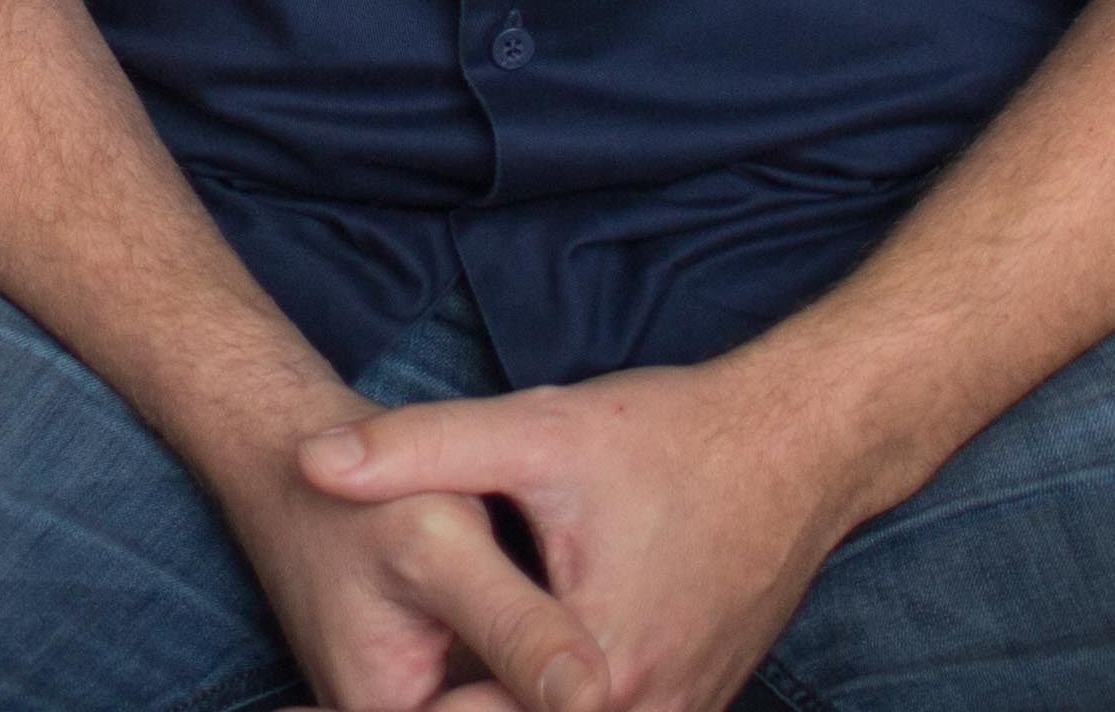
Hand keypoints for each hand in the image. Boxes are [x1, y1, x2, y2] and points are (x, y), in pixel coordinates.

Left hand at [290, 361, 860, 711]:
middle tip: (376, 678)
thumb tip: (311, 461)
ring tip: (436, 676)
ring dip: (498, 705)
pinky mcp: (692, 707)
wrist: (802, 445)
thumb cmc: (673, 438)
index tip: (314, 699)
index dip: (398, 703)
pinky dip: (548, 706)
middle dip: (448, 705)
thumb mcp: (536, 430)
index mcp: (594, 670)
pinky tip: (502, 674)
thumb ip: (418, 447)